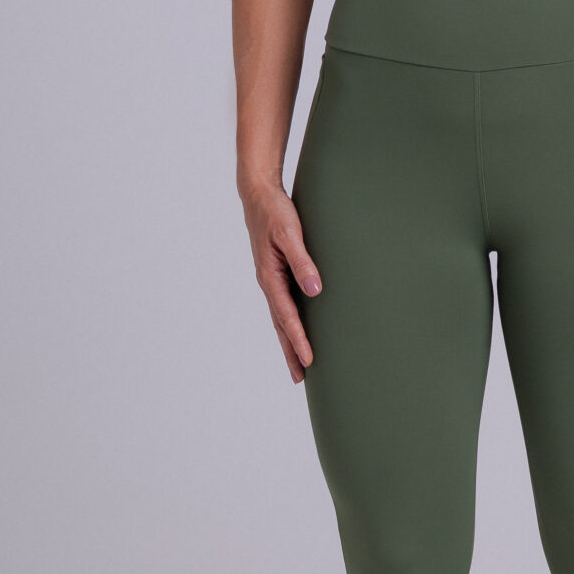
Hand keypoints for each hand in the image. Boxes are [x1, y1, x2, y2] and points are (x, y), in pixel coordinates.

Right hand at [242, 180, 320, 382]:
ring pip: (280, 318)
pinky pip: (281, 306)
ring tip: (298, 365)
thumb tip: (314, 289)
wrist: (258, 196)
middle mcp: (267, 283)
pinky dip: (288, 324)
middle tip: (300, 378)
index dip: (298, 339)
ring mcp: (269, 280)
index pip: (286, 315)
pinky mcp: (274, 275)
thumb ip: (302, 261)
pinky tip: (294, 331)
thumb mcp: (290, 234)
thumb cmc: (275, 212)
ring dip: (288, 342)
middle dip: (290, 351)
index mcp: (269, 276)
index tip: (309, 360)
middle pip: (280, 325)